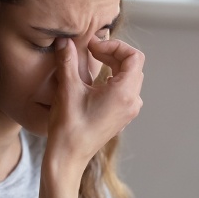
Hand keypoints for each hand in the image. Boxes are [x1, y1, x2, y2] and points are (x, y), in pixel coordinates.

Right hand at [44, 37, 143, 178]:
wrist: (68, 157)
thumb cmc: (69, 126)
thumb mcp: (67, 88)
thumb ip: (68, 60)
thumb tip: (64, 40)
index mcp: (125, 92)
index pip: (134, 56)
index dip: (114, 45)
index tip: (93, 46)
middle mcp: (132, 101)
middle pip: (133, 66)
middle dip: (113, 53)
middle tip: (90, 51)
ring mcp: (129, 111)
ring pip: (130, 77)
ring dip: (113, 65)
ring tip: (92, 61)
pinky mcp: (122, 117)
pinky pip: (125, 90)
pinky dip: (113, 79)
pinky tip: (94, 81)